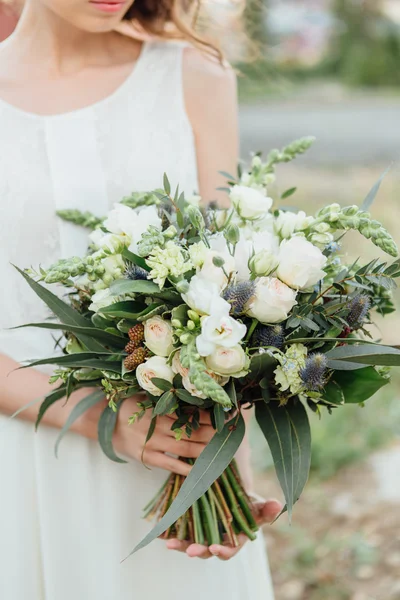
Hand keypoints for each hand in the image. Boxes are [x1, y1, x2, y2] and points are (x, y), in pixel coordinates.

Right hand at [112, 395, 215, 475]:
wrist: (104, 423)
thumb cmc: (129, 407)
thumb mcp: (147, 397)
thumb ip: (168, 400)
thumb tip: (196, 401)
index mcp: (159, 407)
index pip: (191, 412)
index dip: (210, 416)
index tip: (225, 416)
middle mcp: (158, 425)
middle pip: (192, 431)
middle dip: (213, 433)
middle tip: (230, 434)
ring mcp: (152, 443)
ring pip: (185, 448)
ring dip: (205, 450)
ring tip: (221, 450)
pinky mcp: (148, 457)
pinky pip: (171, 464)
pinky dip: (186, 468)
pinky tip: (200, 471)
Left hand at [166, 497, 282, 559]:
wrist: (229, 489)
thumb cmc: (246, 501)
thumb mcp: (256, 503)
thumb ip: (267, 508)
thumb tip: (279, 505)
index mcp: (234, 539)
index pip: (229, 550)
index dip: (222, 551)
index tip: (215, 548)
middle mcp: (216, 539)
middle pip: (205, 550)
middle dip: (197, 551)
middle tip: (189, 550)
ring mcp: (200, 533)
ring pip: (189, 543)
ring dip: (179, 544)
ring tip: (170, 543)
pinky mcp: (188, 525)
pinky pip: (177, 531)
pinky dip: (168, 532)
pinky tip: (160, 531)